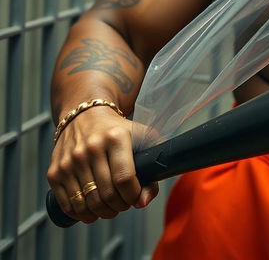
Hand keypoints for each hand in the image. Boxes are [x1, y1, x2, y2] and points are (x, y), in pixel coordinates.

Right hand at [47, 107, 158, 223]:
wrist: (84, 116)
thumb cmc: (117, 130)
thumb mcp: (141, 137)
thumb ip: (152, 166)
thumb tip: (143, 201)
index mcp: (115, 137)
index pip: (124, 178)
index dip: (133, 195)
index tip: (136, 197)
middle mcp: (91, 148)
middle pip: (107, 194)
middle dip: (120, 206)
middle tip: (124, 203)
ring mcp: (70, 161)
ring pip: (88, 203)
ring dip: (102, 213)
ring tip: (110, 207)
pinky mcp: (55, 172)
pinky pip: (68, 205)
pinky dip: (82, 214)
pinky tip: (92, 210)